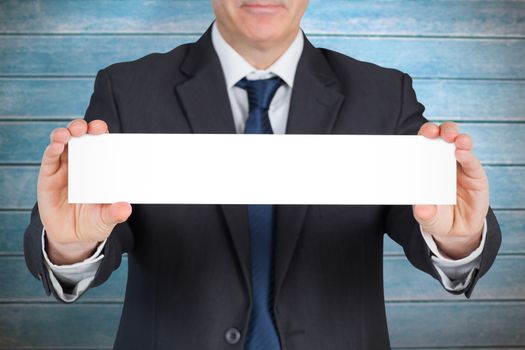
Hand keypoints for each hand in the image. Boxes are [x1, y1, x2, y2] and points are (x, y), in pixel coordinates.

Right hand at [37, 119, 131, 264]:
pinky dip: (52, 149)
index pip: (101, 144)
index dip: (102, 133)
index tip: (103, 129)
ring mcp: (64, 168)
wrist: (72, 238)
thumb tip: (125, 208)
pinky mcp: (48, 176)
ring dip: (66, 134)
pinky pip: (49, 158)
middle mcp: (82, 163)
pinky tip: (56, 145)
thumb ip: (114, 213)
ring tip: (69, 134)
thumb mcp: (106, 219)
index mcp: (100, 168)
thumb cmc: (94, 222)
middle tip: (89, 128)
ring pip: (63, 142)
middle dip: (84, 128)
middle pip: (81, 137)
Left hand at [413, 121, 488, 258]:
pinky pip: (472, 162)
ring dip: (455, 137)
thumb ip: (424, 213)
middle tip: (433, 133)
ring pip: (459, 143)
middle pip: (440, 137)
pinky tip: (462, 153)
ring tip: (454, 139)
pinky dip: (467, 155)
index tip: (420, 135)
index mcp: (426, 166)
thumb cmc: (437, 217)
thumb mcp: (428, 217)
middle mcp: (443, 161)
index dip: (422, 135)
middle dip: (436, 130)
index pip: (423, 143)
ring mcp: (460, 166)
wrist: (458, 229)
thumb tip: (421, 208)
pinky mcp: (475, 175)